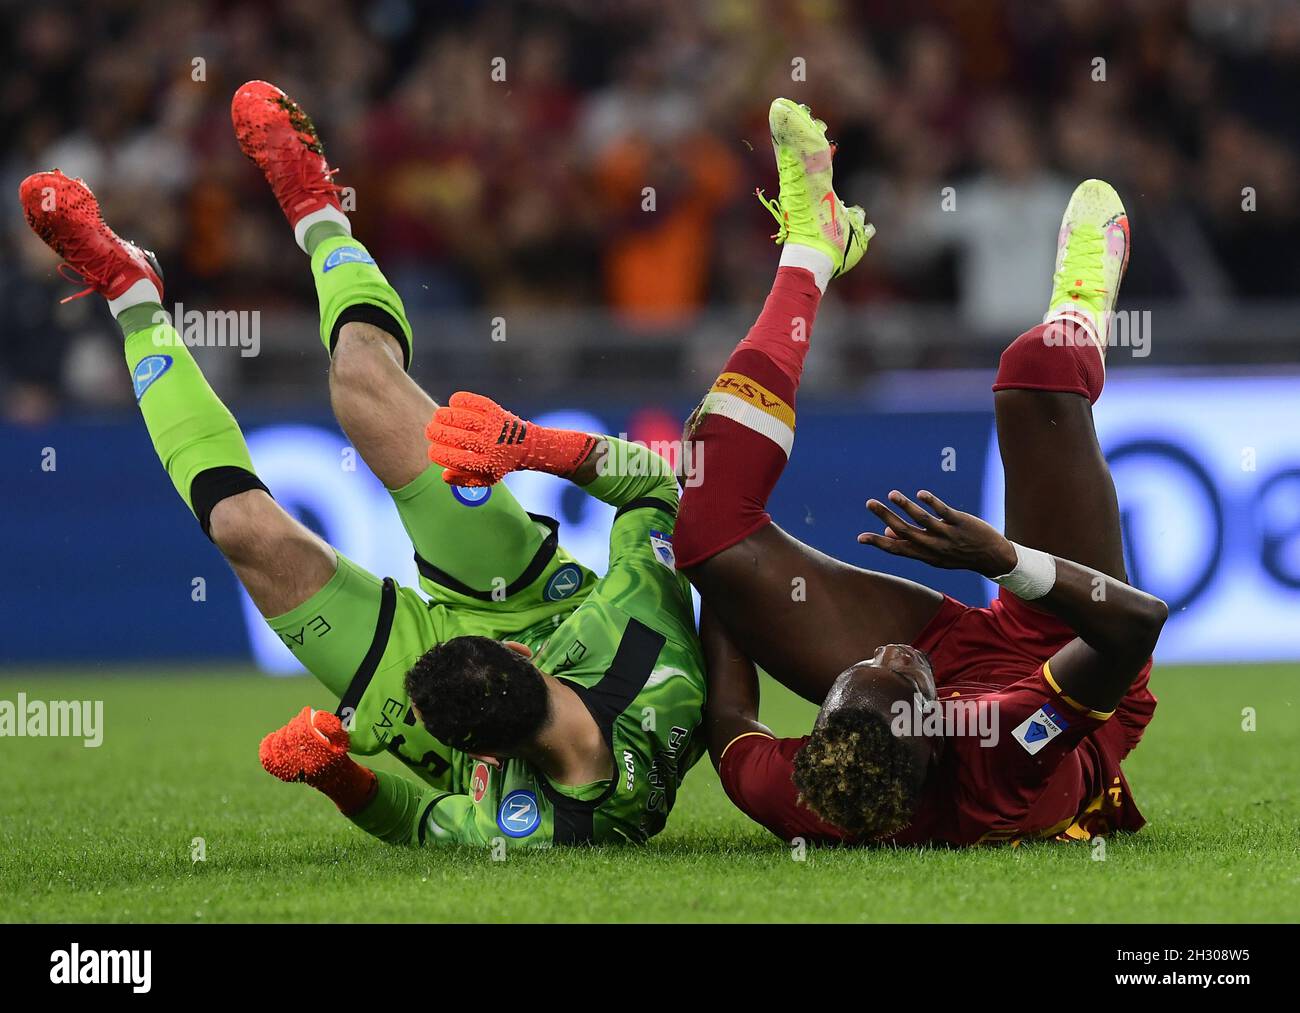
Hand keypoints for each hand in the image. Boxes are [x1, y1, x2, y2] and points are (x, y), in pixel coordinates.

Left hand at [259, 705, 351, 785]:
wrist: (332, 777)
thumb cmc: (336, 754)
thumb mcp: (342, 740)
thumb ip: (332, 727)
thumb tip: (315, 717)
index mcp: (321, 758)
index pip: (304, 734)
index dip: (303, 720)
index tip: (306, 713)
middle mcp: (304, 767)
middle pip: (291, 737)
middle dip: (294, 724)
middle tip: (300, 719)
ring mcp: (291, 771)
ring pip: (279, 745)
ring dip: (283, 732)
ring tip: (292, 729)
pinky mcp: (282, 773)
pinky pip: (267, 758)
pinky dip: (267, 746)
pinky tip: (272, 737)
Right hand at [425, 391, 596, 486]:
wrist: (526, 447)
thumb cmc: (499, 462)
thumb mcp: (485, 479)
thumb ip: (463, 480)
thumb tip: (443, 473)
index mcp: (484, 463)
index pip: (454, 459)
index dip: (437, 453)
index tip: (432, 450)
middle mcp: (488, 445)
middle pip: (455, 438)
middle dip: (436, 433)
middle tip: (431, 430)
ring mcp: (493, 427)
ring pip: (463, 419)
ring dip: (445, 415)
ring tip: (438, 416)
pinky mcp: (496, 412)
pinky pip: (476, 402)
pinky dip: (462, 399)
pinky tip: (453, 401)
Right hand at [857, 490, 1016, 577]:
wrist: (993, 558)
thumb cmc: (960, 554)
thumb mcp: (935, 555)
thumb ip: (913, 543)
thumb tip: (888, 531)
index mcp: (925, 555)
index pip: (897, 549)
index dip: (878, 543)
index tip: (860, 538)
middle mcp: (934, 546)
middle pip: (905, 532)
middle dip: (885, 517)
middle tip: (870, 503)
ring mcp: (948, 535)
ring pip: (922, 520)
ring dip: (905, 506)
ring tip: (891, 494)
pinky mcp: (960, 523)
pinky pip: (944, 511)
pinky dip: (931, 503)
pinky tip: (919, 494)